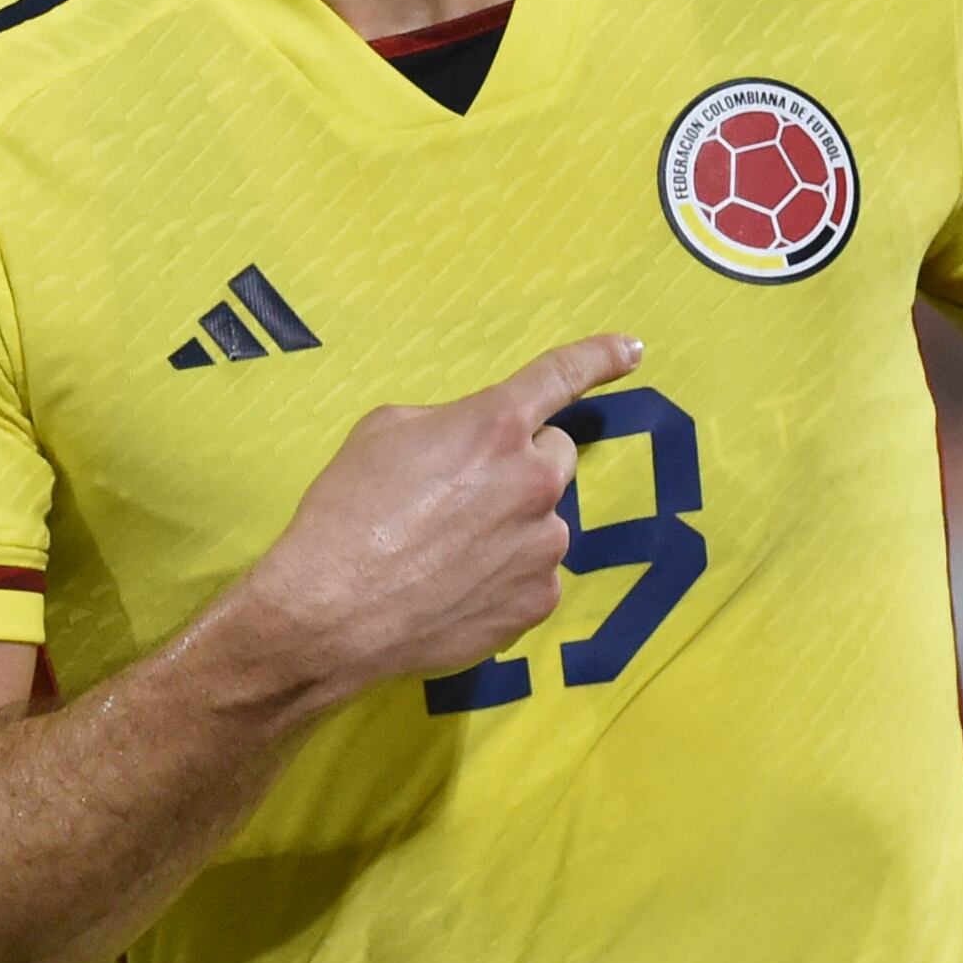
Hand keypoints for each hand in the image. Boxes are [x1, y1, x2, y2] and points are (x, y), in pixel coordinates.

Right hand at [254, 331, 643, 693]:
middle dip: (520, 464)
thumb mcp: (384, 433)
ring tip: (446, 553)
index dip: (599, 356)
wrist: (331, 612)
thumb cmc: (347, 512)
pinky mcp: (539, 600)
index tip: (630, 350)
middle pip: (554, 456)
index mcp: (495, 426)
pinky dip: (505, 576)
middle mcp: (534, 481)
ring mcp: (543, 545)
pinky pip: (534, 574)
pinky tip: (457, 588)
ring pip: (542, 520)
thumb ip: (447, 423)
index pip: (560, 376)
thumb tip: (470, 441)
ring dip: (511, 525)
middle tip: (464, 494)